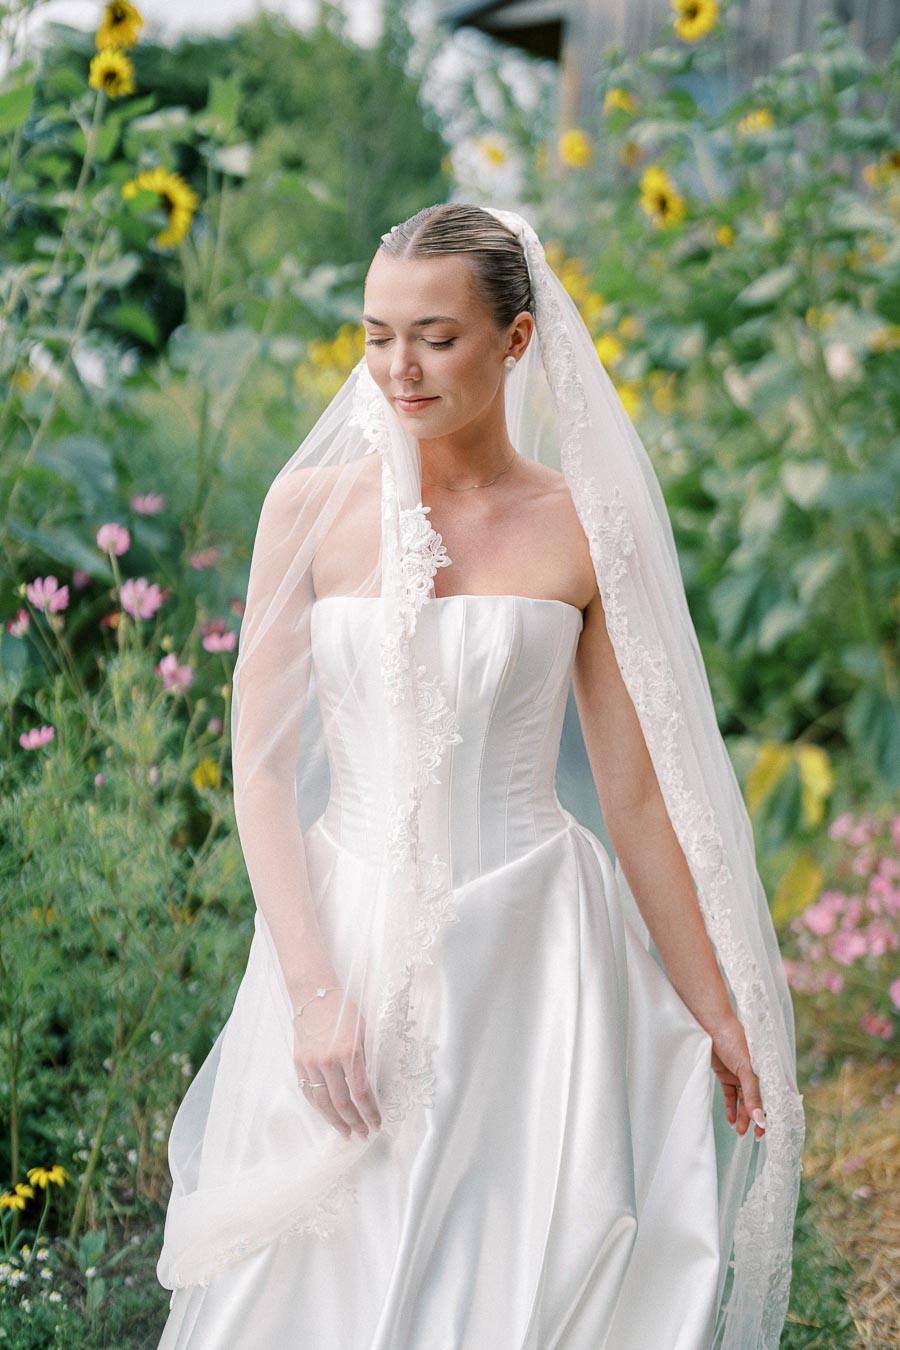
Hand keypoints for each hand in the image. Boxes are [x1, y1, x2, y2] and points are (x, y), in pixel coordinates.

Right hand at [293, 985, 381, 1140]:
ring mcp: (311, 1063)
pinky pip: (308, 1092)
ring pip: (322, 1103)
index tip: (377, 1123)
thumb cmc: (344, 1010)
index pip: (361, 1093)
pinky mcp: (298, 1062)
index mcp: (348, 1051)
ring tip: (345, 1133)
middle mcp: (328, 1061)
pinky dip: (318, 1107)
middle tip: (363, 1133)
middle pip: (342, 1103)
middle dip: (354, 1122)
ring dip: (335, 1122)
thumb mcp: (363, 1031)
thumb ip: (365, 1059)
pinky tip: (328, 1115)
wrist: (314, 994)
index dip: (370, 1112)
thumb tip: (370, 1088)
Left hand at [707, 1013, 766, 1139]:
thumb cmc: (733, 1040)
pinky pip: (731, 1095)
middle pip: (759, 1101)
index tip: (771, 1131)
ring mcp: (740, 1074)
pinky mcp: (726, 1074)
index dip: (773, 1114)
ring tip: (740, 1132)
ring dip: (743, 1117)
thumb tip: (760, 1120)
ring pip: (744, 1101)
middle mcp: (756, 1074)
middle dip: (757, 1119)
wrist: (710, 1024)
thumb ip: (753, 1094)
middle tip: (756, 1136)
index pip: (774, 1097)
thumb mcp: (746, 1069)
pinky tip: (730, 1120)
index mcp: (766, 1071)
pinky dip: (731, 1108)